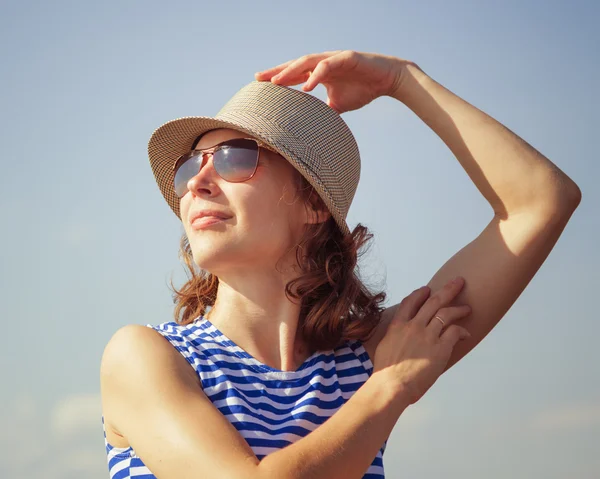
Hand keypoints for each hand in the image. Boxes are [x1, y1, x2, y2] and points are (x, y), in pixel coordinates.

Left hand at [254, 50, 414, 112]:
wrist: (386, 80)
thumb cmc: (362, 90)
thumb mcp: (337, 105)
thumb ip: (322, 113)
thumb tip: (310, 131)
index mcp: (319, 72)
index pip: (294, 74)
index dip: (277, 79)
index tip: (259, 86)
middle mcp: (323, 63)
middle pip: (294, 66)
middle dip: (276, 72)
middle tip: (258, 79)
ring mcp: (334, 58)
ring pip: (307, 62)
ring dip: (291, 71)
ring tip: (276, 82)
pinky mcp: (347, 57)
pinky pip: (328, 66)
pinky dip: (316, 76)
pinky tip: (306, 86)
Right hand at [373, 277, 471, 404]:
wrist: (392, 385)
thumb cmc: (386, 373)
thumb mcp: (385, 347)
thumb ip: (395, 337)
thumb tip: (399, 338)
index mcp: (398, 325)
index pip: (410, 302)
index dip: (420, 293)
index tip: (427, 289)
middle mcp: (413, 326)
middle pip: (433, 301)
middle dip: (448, 289)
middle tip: (459, 282)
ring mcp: (427, 335)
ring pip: (446, 313)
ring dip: (458, 309)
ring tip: (467, 308)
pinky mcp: (440, 348)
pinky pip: (455, 332)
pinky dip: (462, 331)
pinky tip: (466, 333)